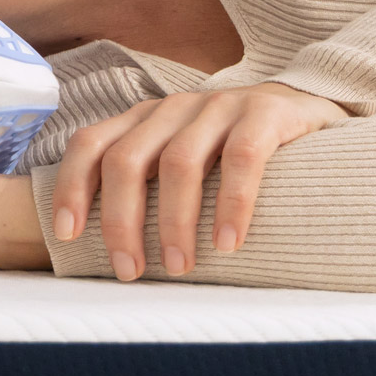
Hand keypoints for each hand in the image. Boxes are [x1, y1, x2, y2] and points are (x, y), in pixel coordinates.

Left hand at [52, 82, 349, 278]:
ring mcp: (218, 106)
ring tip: (177, 267)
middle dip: (121, 220)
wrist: (309, 106)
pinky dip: (231, 203)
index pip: (89, 144)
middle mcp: (173, 108)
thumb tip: (108, 248)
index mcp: (142, 119)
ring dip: (173, 221)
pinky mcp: (266, 113)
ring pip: (178, 163)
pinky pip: (243, 158)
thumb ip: (148, 185)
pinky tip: (227, 242)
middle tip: (128, 269)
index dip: (71, 186)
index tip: (67, 234)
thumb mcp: (181, 158)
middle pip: (126, 159)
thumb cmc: (232, 150)